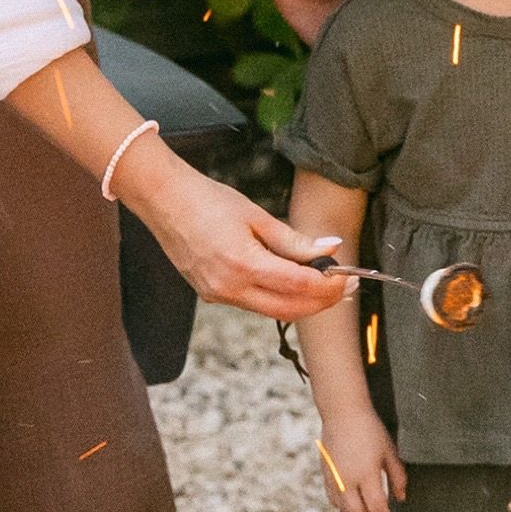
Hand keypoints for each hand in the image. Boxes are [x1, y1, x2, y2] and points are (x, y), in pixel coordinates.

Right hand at [130, 150, 348, 319]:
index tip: (348, 276)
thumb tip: (330, 249)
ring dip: (303, 304)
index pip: (299, 286)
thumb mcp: (256, 215)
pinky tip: (293, 285)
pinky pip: (255, 305)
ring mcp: (219, 296)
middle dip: (322, 302)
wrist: (162, 200)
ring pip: (273, 311)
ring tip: (325, 287)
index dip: (328, 286)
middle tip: (345, 288)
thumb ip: (294, 240)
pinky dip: (279, 298)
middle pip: (289, 309)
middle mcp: (230, 288)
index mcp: (243, 264)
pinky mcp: (213, 295)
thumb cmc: (206, 199)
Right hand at [319, 411, 406, 511]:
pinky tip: (355, 507)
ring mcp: (334, 479)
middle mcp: (347, 480)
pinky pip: (334, 501)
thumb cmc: (368, 428)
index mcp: (366, 473)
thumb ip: (397, 477)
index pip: (378, 508)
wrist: (342, 412)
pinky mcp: (326, 476)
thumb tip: (401, 498)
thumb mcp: (389, 451)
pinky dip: (345, 510)